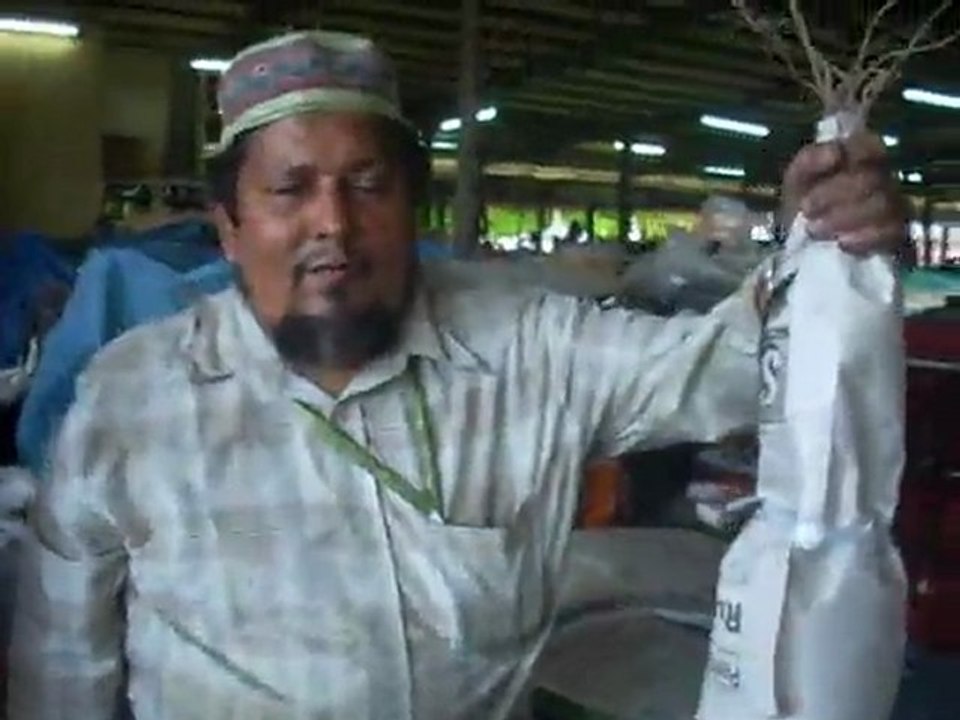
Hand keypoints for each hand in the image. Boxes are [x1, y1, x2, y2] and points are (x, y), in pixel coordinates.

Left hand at [781, 133, 907, 254]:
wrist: (801, 248)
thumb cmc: (803, 205)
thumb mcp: (797, 180)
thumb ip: (810, 160)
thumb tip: (836, 153)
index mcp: (861, 158)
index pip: (872, 144)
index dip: (857, 152)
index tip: (832, 164)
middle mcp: (883, 179)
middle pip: (872, 179)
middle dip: (835, 193)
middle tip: (807, 209)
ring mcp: (894, 208)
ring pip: (882, 205)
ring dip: (844, 217)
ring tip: (815, 229)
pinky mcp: (896, 237)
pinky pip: (891, 233)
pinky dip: (865, 238)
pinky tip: (842, 243)